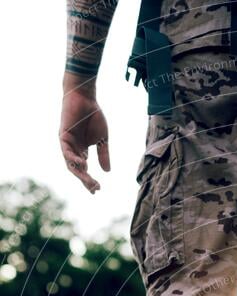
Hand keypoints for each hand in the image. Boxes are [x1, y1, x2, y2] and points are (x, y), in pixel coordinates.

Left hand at [59, 76, 109, 193]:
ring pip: (71, 163)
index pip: (85, 170)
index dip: (89, 181)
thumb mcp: (102, 139)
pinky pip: (66, 151)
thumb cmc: (93, 115)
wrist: (85, 98)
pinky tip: (83, 164)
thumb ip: (103, 154)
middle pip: (77, 170)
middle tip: (95, 188)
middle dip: (86, 180)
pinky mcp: (63, 136)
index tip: (97, 190)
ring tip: (89, 180)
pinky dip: (73, 158)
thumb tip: (107, 172)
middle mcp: (73, 150)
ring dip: (80, 173)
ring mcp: (67, 144)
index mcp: (82, 151)